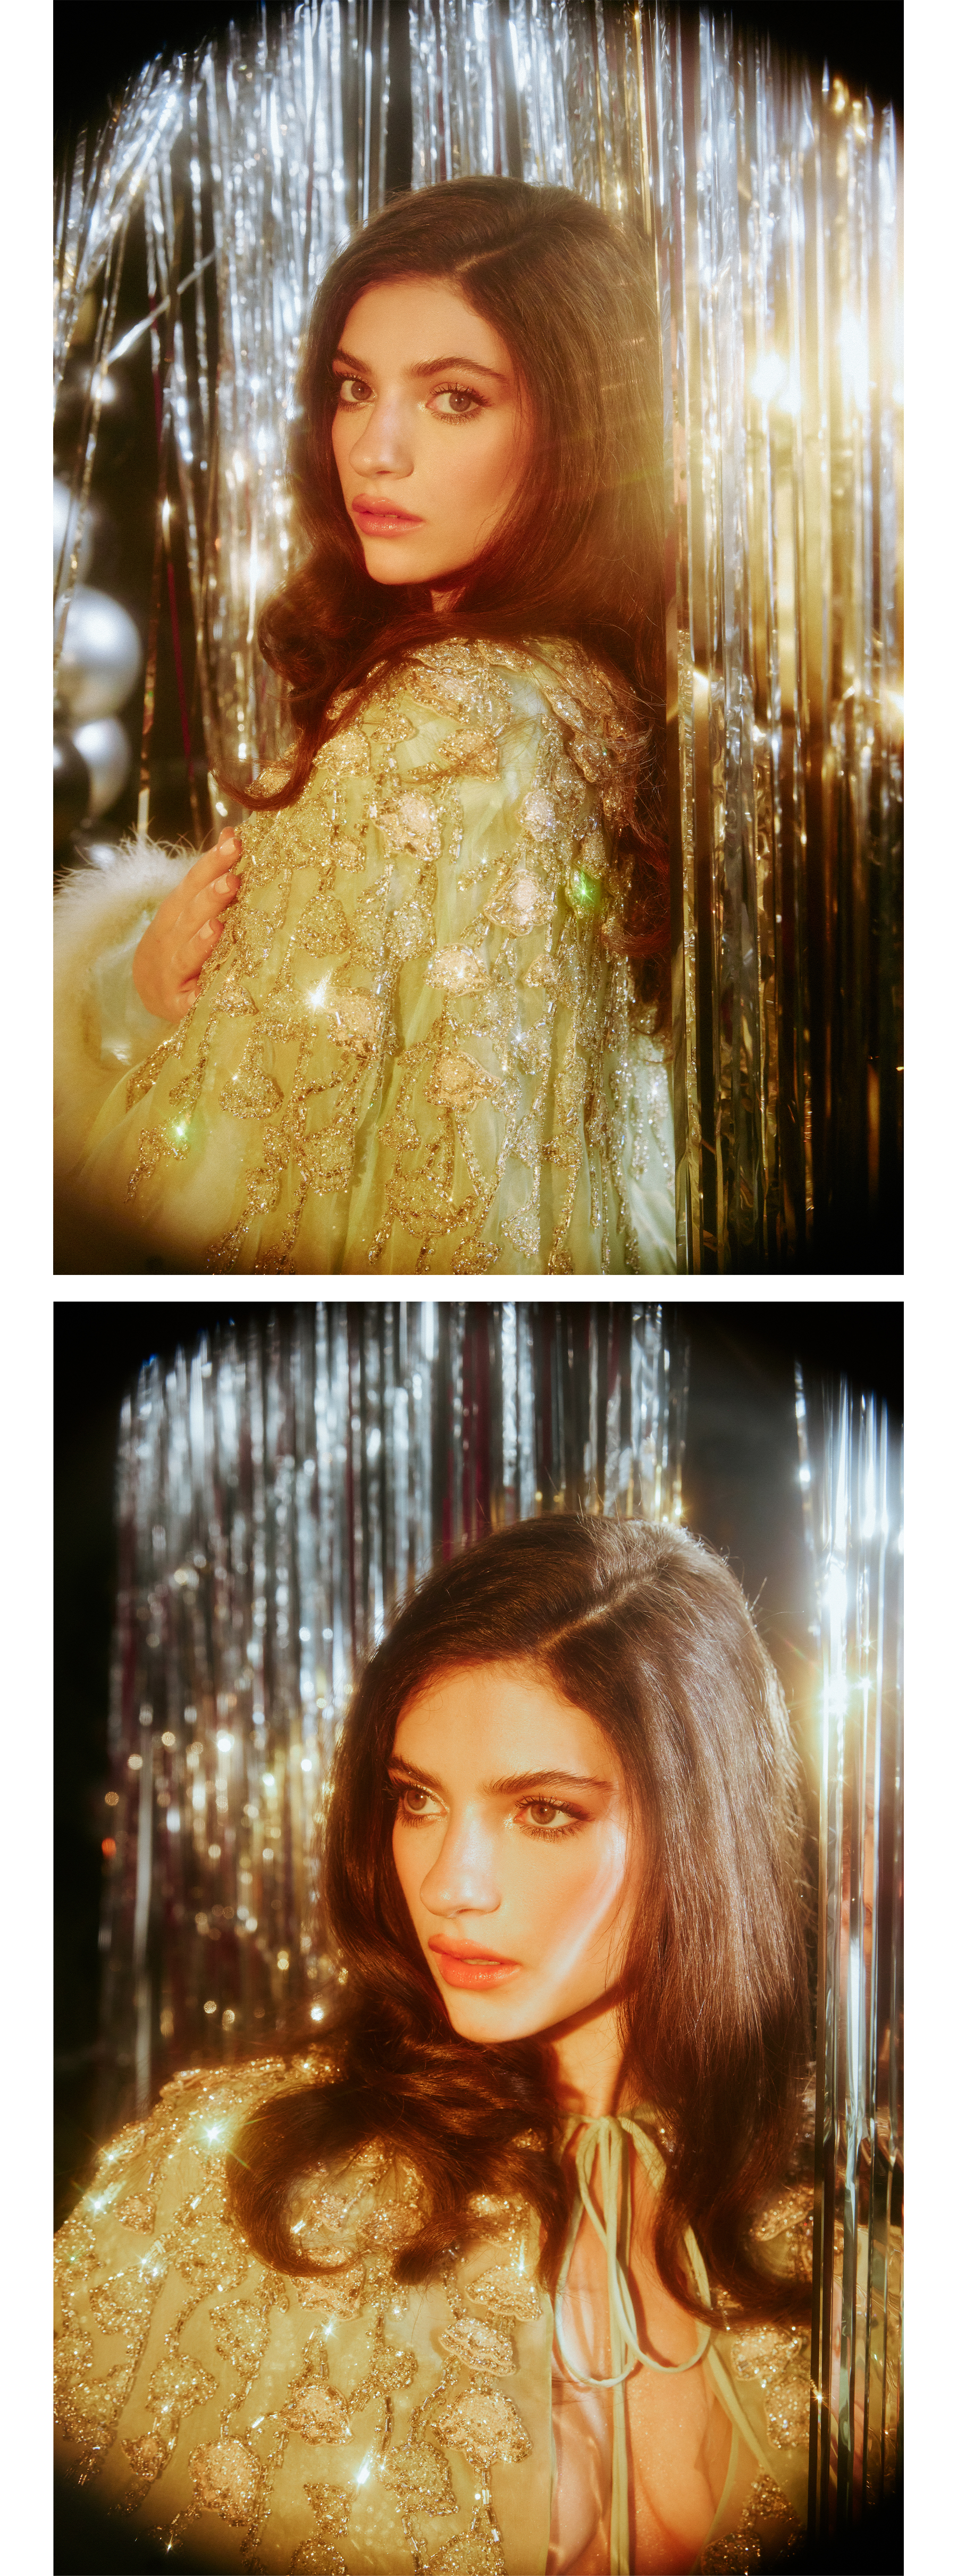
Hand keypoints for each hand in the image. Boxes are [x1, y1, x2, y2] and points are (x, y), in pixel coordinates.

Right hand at [132, 829, 241, 1021]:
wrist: (149, 989)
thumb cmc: (180, 941)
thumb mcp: (190, 907)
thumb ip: (211, 876)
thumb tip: (233, 834)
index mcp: (177, 911)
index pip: (193, 882)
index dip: (212, 863)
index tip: (235, 843)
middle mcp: (170, 937)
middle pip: (189, 915)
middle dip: (210, 897)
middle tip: (232, 880)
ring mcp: (171, 970)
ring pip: (185, 953)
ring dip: (201, 940)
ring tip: (217, 926)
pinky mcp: (177, 1003)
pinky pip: (187, 997)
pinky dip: (194, 992)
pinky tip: (205, 987)